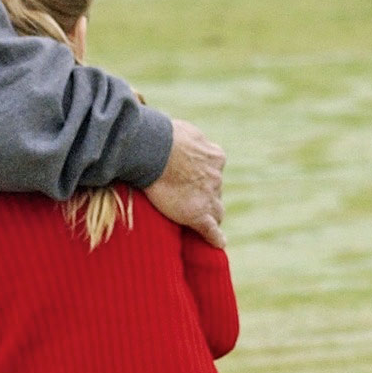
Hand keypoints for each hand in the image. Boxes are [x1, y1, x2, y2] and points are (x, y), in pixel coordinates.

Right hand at [144, 119, 225, 246]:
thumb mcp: (183, 130)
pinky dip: (215, 237)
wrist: (153, 150)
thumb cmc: (162, 136)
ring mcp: (209, 197)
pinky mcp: (198, 214)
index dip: (205, 178)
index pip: (215, 172)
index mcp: (215, 156)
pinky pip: (211, 230)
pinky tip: (218, 242)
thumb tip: (182, 139)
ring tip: (202, 224)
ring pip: (216, 210)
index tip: (195, 181)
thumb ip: (188, 140)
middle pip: (216, 192)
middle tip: (191, 200)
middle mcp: (216, 176)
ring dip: (209, 214)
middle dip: (207, 196)